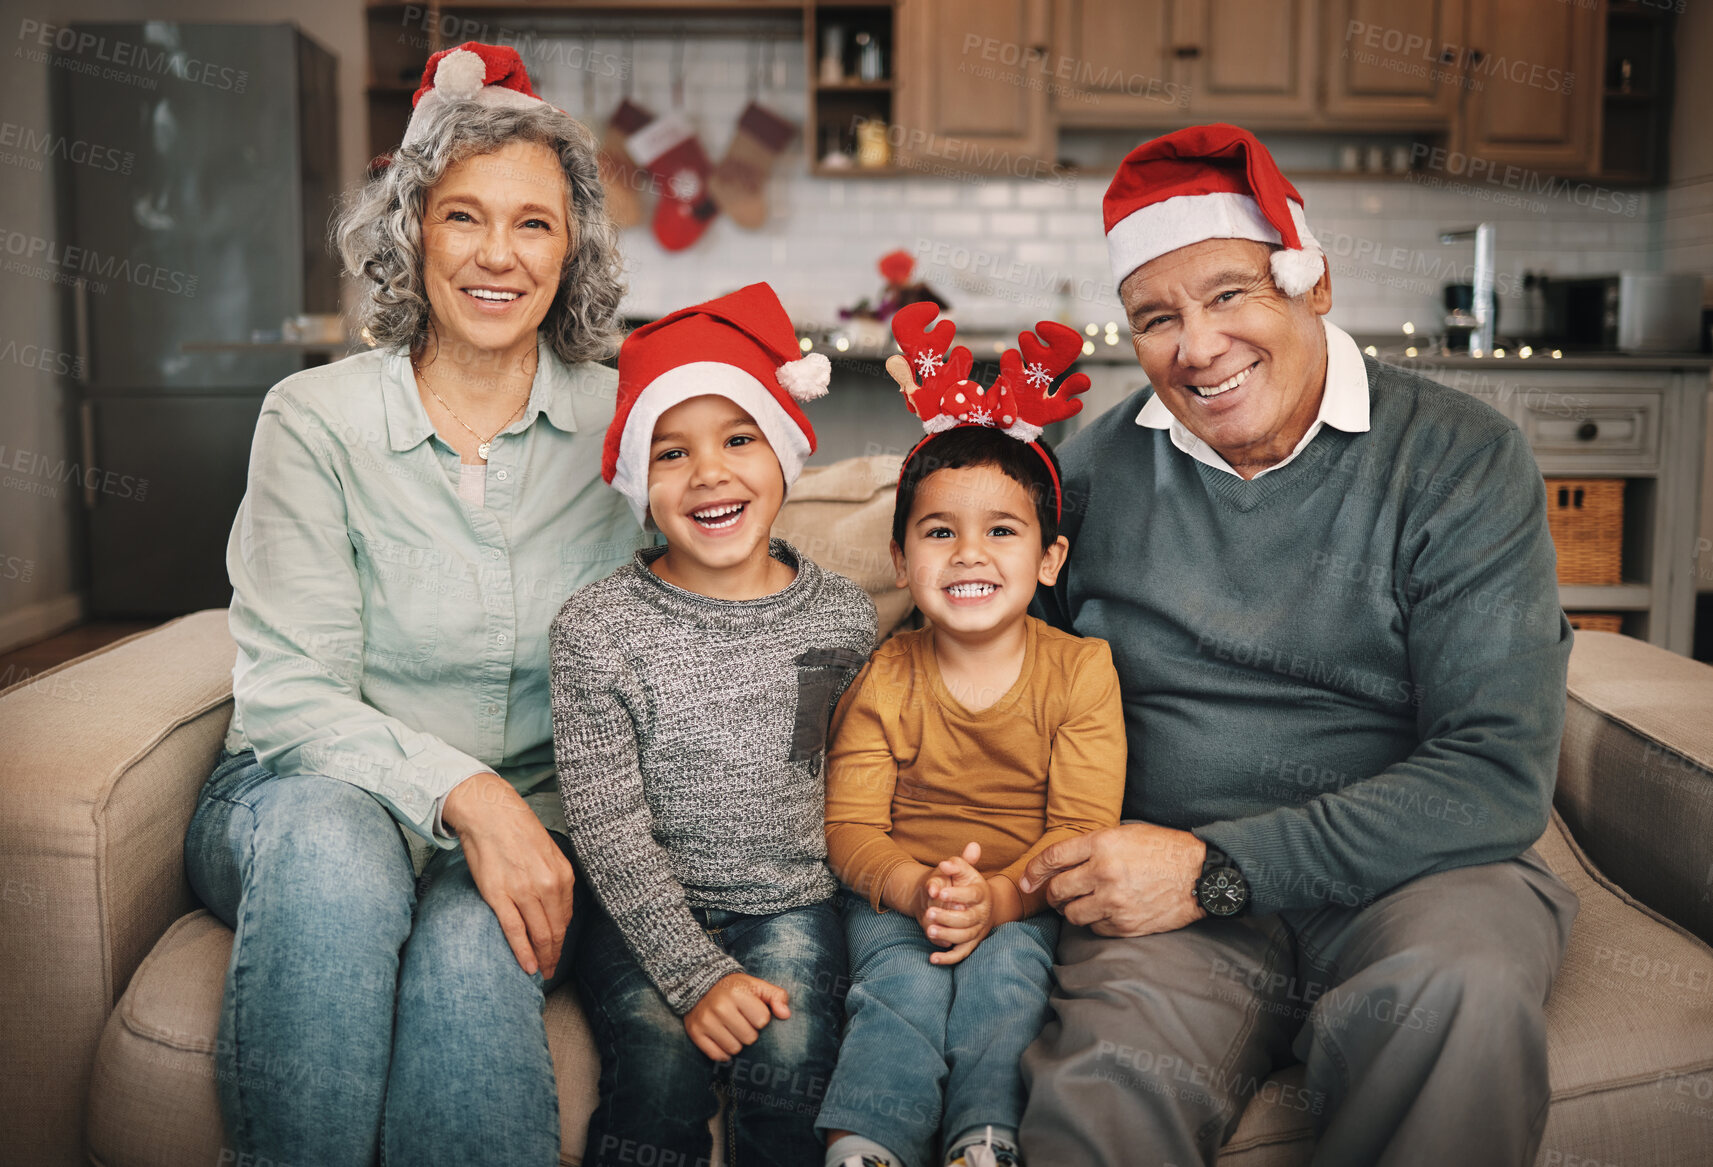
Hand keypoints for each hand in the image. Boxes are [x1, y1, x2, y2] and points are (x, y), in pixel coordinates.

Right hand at [443, 771, 575, 976]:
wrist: (490, 813)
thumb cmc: (517, 830)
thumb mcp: (548, 853)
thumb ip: (554, 880)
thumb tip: (554, 907)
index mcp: (563, 874)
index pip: (565, 918)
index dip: (562, 939)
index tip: (558, 952)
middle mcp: (548, 885)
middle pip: (555, 931)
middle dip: (554, 955)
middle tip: (551, 970)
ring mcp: (524, 891)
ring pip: (538, 935)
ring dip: (542, 958)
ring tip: (540, 972)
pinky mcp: (499, 895)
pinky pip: (514, 931)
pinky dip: (523, 952)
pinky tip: (528, 966)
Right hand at [684, 973, 791, 1061]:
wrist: (699, 984)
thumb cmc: (734, 988)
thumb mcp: (756, 986)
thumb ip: (777, 996)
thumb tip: (786, 1014)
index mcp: (738, 992)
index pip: (762, 1020)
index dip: (761, 1018)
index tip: (752, 1012)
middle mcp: (720, 1006)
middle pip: (749, 1038)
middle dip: (749, 1032)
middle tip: (742, 1021)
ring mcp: (705, 1020)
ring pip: (734, 1049)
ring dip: (736, 1042)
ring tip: (731, 1029)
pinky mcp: (695, 1032)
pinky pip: (717, 1056)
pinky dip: (722, 1051)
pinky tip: (722, 1038)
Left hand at [919, 842, 998, 965]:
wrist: (982, 904)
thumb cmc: (968, 883)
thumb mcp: (964, 871)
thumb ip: (956, 865)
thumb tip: (945, 863)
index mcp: (982, 893)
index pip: (972, 895)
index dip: (956, 894)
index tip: (940, 893)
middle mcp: (983, 913)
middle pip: (968, 919)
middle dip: (947, 917)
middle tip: (928, 913)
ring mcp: (978, 930)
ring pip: (964, 937)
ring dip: (946, 935)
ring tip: (929, 930)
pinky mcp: (971, 943)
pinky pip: (961, 953)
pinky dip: (948, 958)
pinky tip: (932, 958)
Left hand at [1019, 823, 1206, 937]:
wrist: (1200, 875)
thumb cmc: (1163, 849)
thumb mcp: (1125, 834)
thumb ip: (1092, 847)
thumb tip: (1059, 864)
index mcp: (1102, 844)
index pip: (1052, 858)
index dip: (1033, 871)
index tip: (1026, 881)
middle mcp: (1104, 872)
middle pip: (1057, 891)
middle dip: (1052, 895)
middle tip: (1058, 895)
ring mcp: (1114, 902)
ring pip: (1072, 915)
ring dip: (1072, 911)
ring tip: (1084, 903)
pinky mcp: (1126, 925)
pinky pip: (1095, 929)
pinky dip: (1095, 923)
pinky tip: (1107, 912)